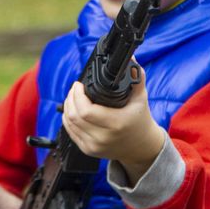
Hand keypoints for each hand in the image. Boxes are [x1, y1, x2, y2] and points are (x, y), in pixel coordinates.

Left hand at [63, 66, 164, 184]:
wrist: (142, 147)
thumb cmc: (140, 119)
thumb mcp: (141, 98)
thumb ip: (136, 77)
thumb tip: (131, 58)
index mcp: (116, 124)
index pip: (85, 111)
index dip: (77, 95)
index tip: (79, 84)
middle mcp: (104, 138)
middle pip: (74, 116)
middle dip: (71, 98)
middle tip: (75, 88)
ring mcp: (94, 146)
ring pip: (69, 124)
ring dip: (67, 107)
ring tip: (73, 97)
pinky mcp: (89, 151)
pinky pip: (71, 133)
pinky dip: (68, 119)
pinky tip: (72, 110)